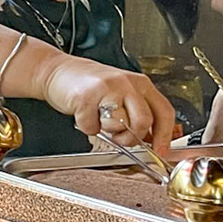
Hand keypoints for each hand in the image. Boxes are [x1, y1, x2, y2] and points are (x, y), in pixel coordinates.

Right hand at [38, 53, 176, 158]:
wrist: (57, 70)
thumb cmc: (89, 84)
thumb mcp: (121, 93)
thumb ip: (138, 112)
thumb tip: (152, 139)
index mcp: (140, 84)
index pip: (164, 112)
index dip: (164, 136)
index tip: (160, 150)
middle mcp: (127, 84)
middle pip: (143, 121)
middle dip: (131, 137)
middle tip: (120, 137)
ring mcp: (107, 89)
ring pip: (118, 125)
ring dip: (107, 131)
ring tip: (100, 120)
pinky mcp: (86, 96)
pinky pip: (92, 126)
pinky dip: (87, 127)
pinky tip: (84, 115)